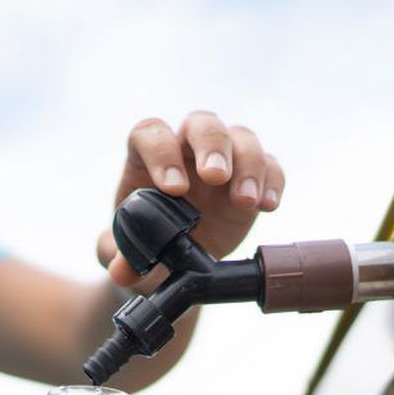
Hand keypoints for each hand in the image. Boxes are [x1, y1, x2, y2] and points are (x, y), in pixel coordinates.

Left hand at [98, 111, 285, 287]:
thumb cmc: (145, 243)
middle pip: (202, 124)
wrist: (174, 259)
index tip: (172, 189)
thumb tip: (122, 271)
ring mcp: (223, 159)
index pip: (152, 134)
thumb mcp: (125, 252)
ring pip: (242, 137)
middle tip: (216, 177)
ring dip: (248, 164)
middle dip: (212, 145)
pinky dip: (272, 181)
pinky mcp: (251, 178)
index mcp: (148, 156)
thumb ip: (120, 256)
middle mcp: (186, 149)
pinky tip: (267, 206)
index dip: (161, 153)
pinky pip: (270, 166)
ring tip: (245, 202)